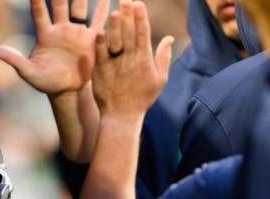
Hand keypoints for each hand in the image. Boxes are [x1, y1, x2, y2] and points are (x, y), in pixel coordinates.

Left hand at [0, 0, 109, 97]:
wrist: (68, 91)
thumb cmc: (46, 82)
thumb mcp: (29, 73)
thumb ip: (14, 60)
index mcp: (45, 35)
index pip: (39, 12)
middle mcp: (61, 29)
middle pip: (60, 4)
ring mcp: (77, 33)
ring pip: (80, 8)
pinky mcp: (91, 40)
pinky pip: (98, 21)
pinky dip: (104, 9)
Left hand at [92, 0, 172, 116]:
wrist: (122, 116)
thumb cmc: (141, 98)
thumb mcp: (159, 79)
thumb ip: (163, 57)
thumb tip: (169, 38)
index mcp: (144, 60)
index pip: (143, 34)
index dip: (141, 18)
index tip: (138, 3)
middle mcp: (130, 61)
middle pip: (130, 34)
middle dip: (128, 16)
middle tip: (125, 0)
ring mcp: (116, 66)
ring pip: (116, 43)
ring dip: (116, 27)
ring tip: (115, 11)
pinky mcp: (102, 73)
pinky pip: (101, 56)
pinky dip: (101, 44)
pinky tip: (100, 31)